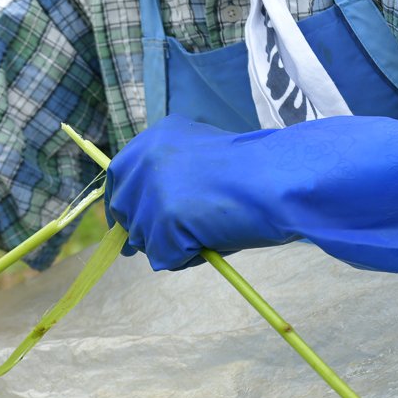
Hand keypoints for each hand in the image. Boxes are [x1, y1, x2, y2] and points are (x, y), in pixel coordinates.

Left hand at [104, 115, 397, 275]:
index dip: (126, 207)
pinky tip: (213, 239)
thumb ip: (171, 178)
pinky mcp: (165, 220)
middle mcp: (145, 159)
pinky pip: (165, 259)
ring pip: (144, 241)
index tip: (137, 227)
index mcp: (154, 138)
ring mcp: (152, 190)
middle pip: (123, 212)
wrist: (280, 177)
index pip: (117, 178)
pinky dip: (188, 259)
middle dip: (146, 231)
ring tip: (210, 230)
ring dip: (173, 246)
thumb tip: (145, 218)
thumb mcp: (201, 162)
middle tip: (182, 237)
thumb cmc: (255, 172)